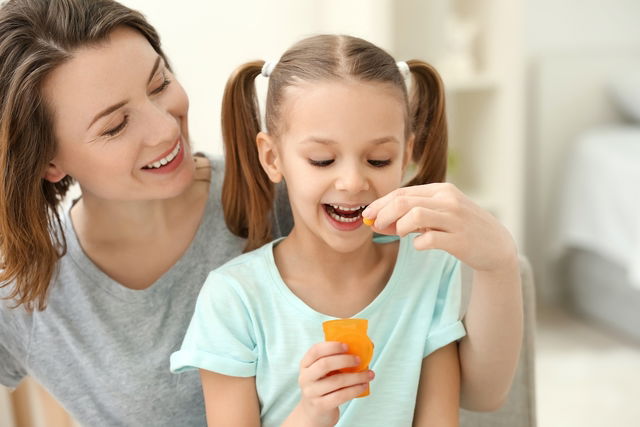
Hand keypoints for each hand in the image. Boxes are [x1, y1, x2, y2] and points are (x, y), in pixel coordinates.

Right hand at [294, 341, 373, 426]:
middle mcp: (305, 377)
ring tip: (369, 374)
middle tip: (359, 360)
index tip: (347, 346)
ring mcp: (311, 392)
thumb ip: (339, 358)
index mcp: (306, 364)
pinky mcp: (320, 405)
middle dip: (345, 360)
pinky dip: (355, 390)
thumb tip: (369, 345)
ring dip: (356, 377)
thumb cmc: (323, 386)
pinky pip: (341, 396)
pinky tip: (363, 386)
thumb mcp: (324, 372)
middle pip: (325, 364)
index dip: (332, 346)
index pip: (316, 350)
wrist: (314, 413)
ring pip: (336, 381)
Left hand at [362, 183, 516, 272]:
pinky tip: (419, 245)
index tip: (367, 216)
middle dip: (383, 214)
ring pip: (415, 216)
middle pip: (404, 202)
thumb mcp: (440, 213)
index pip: (402, 192)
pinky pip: (429, 239)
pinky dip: (418, 243)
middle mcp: (448, 200)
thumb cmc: (461, 228)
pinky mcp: (460, 240)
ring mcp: (455, 219)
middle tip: (374, 226)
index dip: (380, 204)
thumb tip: (377, 221)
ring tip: (399, 234)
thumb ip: (412, 214)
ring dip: (399, 227)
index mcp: (441, 190)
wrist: (496, 245)